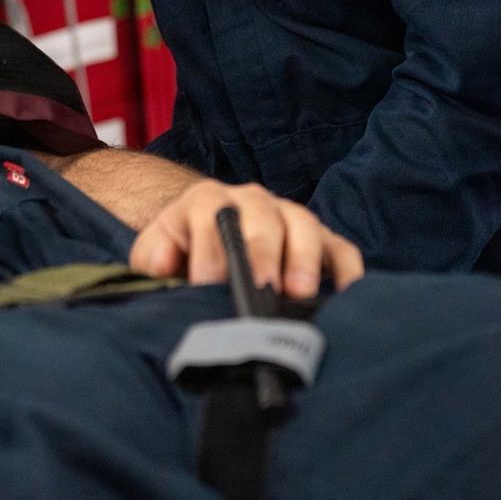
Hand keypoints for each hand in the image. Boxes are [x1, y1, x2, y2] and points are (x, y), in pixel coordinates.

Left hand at [129, 179, 363, 297]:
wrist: (206, 230)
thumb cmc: (183, 249)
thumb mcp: (156, 250)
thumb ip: (153, 255)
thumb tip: (166, 262)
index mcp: (208, 200)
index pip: (210, 211)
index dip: (210, 248)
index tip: (207, 285)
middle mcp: (253, 202)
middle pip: (262, 216)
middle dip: (262, 253)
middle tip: (261, 288)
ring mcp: (290, 217)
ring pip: (304, 226)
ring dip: (304, 258)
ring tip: (300, 293)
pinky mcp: (321, 241)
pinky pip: (341, 249)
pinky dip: (347, 271)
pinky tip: (346, 299)